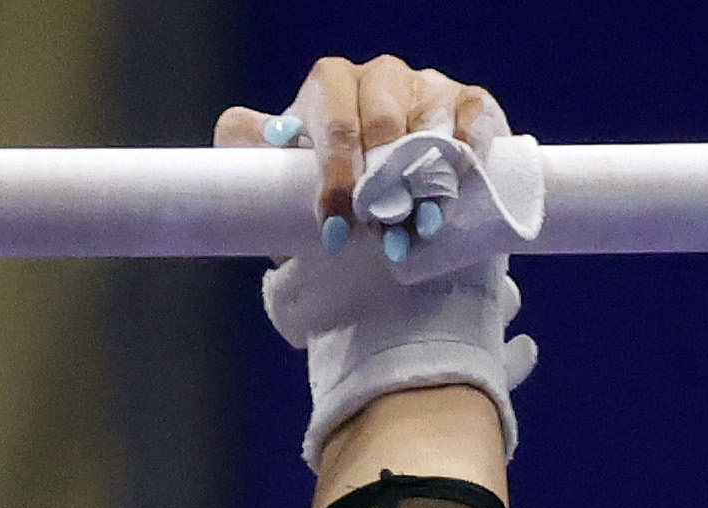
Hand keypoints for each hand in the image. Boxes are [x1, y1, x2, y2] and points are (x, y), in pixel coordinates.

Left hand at [215, 55, 508, 227]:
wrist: (389, 217)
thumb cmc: (333, 197)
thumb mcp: (286, 181)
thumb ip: (256, 157)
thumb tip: (234, 129)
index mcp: (330, 87)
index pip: (332, 118)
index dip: (334, 173)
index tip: (336, 227)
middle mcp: (378, 78)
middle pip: (382, 118)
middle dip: (380, 181)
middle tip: (380, 229)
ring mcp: (426, 88)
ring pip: (428, 119)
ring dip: (426, 176)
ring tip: (422, 224)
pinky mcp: (469, 103)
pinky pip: (473, 112)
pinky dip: (468, 144)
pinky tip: (461, 178)